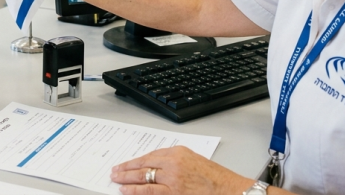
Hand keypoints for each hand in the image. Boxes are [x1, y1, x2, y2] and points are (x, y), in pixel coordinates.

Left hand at [110, 146, 251, 194]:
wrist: (230, 189)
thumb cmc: (215, 177)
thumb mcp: (192, 160)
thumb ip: (173, 160)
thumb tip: (153, 166)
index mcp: (177, 153)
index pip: (149, 156)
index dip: (134, 162)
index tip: (124, 164)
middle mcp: (173, 164)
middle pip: (143, 165)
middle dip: (126, 169)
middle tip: (114, 172)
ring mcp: (173, 180)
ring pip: (144, 179)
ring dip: (127, 180)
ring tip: (117, 181)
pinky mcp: (174, 193)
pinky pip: (150, 192)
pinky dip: (136, 192)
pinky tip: (127, 191)